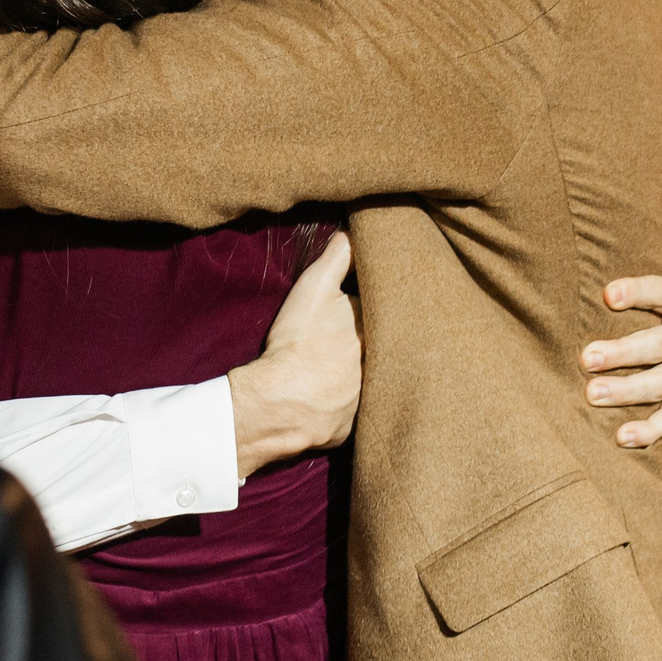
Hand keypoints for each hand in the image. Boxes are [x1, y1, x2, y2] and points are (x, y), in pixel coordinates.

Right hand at [228, 233, 360, 476]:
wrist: (277, 402)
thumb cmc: (296, 343)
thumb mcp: (314, 289)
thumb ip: (337, 258)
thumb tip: (352, 234)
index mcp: (378, 331)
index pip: (383, 314)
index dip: (373, 308)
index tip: (359, 307)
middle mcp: (382, 366)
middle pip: (380, 348)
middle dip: (372, 343)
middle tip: (343, 340)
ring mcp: (369, 399)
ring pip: (369, 380)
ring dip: (358, 375)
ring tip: (336, 368)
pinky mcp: (352, 426)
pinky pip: (352, 412)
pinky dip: (342, 405)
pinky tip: (327, 398)